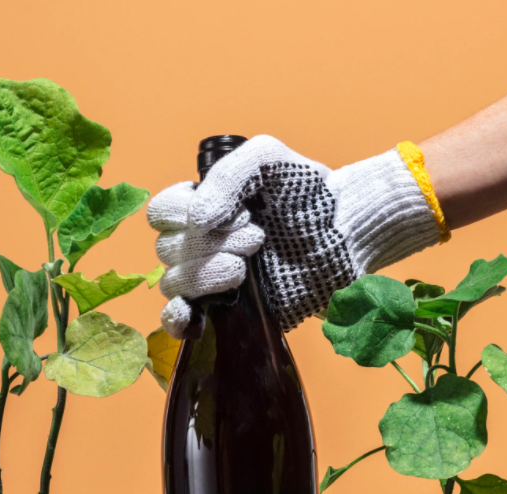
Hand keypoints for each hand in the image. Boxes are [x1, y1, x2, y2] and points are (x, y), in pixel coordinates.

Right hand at [149, 135, 445, 337]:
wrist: (344, 234)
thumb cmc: (306, 192)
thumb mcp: (268, 159)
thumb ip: (227, 175)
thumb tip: (197, 220)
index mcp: (203, 207)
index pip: (161, 214)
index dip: (183, 213)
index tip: (231, 212)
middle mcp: (200, 243)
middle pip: (168, 250)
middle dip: (211, 243)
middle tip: (257, 236)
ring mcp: (211, 279)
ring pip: (175, 282)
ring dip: (208, 273)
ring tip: (248, 265)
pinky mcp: (227, 311)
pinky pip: (179, 321)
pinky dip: (178, 319)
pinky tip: (193, 314)